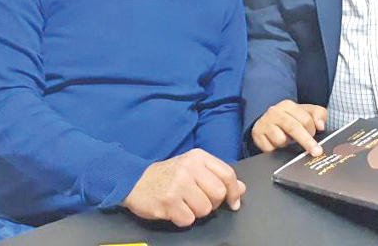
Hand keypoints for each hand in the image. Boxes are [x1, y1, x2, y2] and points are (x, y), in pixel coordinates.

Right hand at [122, 148, 245, 226]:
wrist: (135, 180)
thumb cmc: (168, 175)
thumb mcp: (194, 168)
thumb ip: (218, 176)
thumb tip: (241, 188)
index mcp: (198, 157)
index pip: (227, 174)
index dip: (234, 191)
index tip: (233, 202)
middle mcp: (189, 168)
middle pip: (218, 194)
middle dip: (212, 203)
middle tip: (199, 200)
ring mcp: (178, 185)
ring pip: (205, 209)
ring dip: (197, 212)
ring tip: (185, 203)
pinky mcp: (168, 202)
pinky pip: (189, 219)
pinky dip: (183, 219)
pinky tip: (175, 209)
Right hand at [251, 99, 327, 156]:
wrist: (268, 122)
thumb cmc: (291, 118)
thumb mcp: (306, 112)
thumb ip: (319, 114)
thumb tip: (320, 125)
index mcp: (288, 105)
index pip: (305, 119)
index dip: (312, 130)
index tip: (314, 135)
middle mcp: (274, 112)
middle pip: (293, 128)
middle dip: (306, 141)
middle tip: (316, 152)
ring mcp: (264, 123)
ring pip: (280, 140)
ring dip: (287, 144)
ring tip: (287, 139)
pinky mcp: (257, 135)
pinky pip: (270, 148)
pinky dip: (275, 149)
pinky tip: (276, 143)